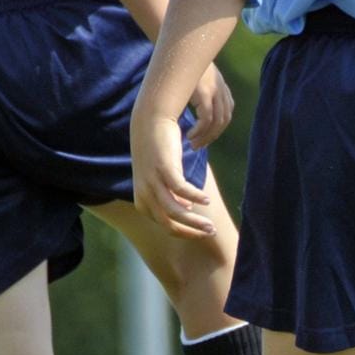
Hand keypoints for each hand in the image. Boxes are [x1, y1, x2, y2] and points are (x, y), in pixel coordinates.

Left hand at [130, 84, 214, 238]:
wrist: (150, 122)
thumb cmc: (157, 151)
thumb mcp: (160, 177)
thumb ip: (170, 194)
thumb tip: (187, 207)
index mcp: (143, 200)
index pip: (165, 225)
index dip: (184, 230)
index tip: (201, 229)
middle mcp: (145, 194)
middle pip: (169, 224)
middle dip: (192, 231)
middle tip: (210, 231)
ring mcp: (153, 182)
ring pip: (176, 212)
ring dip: (195, 221)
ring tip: (211, 225)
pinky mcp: (163, 169)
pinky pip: (181, 190)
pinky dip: (195, 196)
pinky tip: (207, 199)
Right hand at [186, 62, 234, 146]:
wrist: (181, 47)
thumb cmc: (183, 65)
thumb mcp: (197, 78)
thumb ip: (201, 92)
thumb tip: (193, 109)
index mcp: (222, 88)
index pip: (226, 115)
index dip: (216, 130)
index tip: (204, 138)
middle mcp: (221, 90)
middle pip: (224, 121)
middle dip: (212, 136)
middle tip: (198, 146)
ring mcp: (214, 91)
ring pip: (217, 122)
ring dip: (205, 136)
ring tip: (193, 143)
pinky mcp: (204, 93)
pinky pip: (207, 118)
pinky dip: (200, 130)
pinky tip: (190, 134)